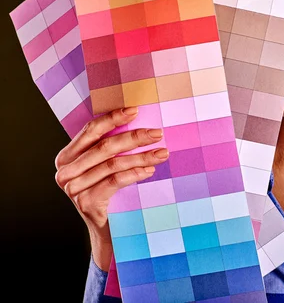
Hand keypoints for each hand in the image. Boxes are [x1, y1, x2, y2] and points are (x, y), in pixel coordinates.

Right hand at [54, 107, 168, 270]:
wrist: (107, 229)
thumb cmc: (109, 191)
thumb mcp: (106, 166)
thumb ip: (111, 147)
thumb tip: (139, 120)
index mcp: (67, 156)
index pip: (91, 130)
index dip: (113, 118)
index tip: (135, 110)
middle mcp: (65, 171)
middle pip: (104, 146)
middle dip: (134, 137)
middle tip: (157, 133)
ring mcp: (73, 188)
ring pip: (112, 164)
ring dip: (141, 157)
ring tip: (161, 153)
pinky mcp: (86, 202)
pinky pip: (114, 181)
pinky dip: (135, 173)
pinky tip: (150, 170)